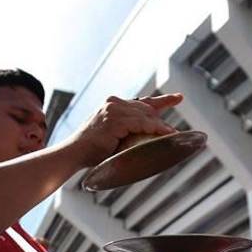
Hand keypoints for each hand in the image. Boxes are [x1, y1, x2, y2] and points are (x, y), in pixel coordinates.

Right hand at [67, 93, 182, 165]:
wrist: (74, 153)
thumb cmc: (92, 150)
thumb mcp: (112, 137)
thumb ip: (126, 133)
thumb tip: (144, 142)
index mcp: (113, 105)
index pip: (142, 101)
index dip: (161, 100)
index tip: (177, 98)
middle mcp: (114, 103)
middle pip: (146, 106)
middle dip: (164, 114)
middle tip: (175, 128)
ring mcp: (114, 110)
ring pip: (145, 115)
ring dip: (161, 126)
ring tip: (173, 134)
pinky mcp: (115, 120)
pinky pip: (141, 123)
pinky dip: (154, 128)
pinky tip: (165, 133)